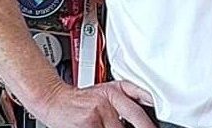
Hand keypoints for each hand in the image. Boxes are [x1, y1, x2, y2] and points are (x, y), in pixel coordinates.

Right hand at [34, 80, 156, 127]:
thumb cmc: (83, 98)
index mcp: (115, 90)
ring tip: (112, 125)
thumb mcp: (108, 89)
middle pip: (133, 120)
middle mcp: (108, 100)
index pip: (139, 105)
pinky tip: (101, 127)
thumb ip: (129, 95)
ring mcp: (98, 113)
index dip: (149, 121)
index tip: (156, 126)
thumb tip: (150, 104)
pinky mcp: (88, 125)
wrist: (56, 100)